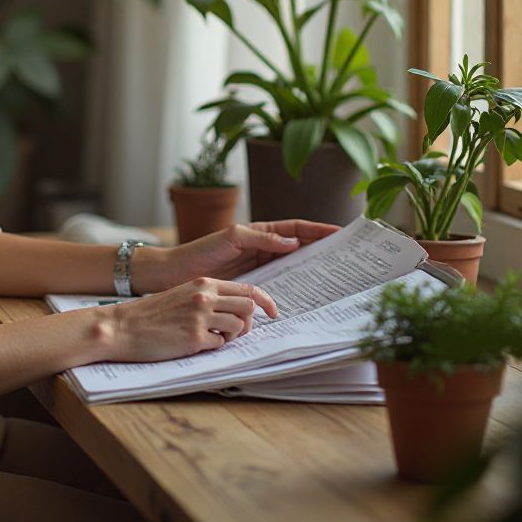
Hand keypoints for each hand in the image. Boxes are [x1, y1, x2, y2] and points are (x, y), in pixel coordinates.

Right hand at [108, 278, 276, 361]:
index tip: (273, 312)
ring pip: (239, 327)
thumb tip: (237, 311)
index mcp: (203, 283)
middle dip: (248, 323)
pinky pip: (220, 345)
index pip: (246, 289)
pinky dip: (213, 347)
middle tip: (234, 332)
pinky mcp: (193, 338)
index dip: (265, 302)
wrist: (122, 326)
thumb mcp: (183, 294)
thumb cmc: (152, 314)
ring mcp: (200, 317)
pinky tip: (194, 345)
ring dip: (231, 337)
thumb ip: (209, 297)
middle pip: (249, 307)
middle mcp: (205, 296)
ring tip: (211, 339)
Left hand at [163, 219, 338, 287]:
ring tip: (333, 274)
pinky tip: (306, 293)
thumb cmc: (200, 252)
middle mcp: (262, 247)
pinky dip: (294, 285)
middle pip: (299, 246)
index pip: (295, 228)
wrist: (177, 274)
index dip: (317, 229)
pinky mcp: (253, 284)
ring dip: (311, 268)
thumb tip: (293, 241)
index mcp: (259, 230)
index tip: (339, 232)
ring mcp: (259, 266)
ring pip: (292, 265)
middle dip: (321, 248)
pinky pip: (279, 282)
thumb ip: (261, 238)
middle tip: (344, 256)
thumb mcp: (232, 238)